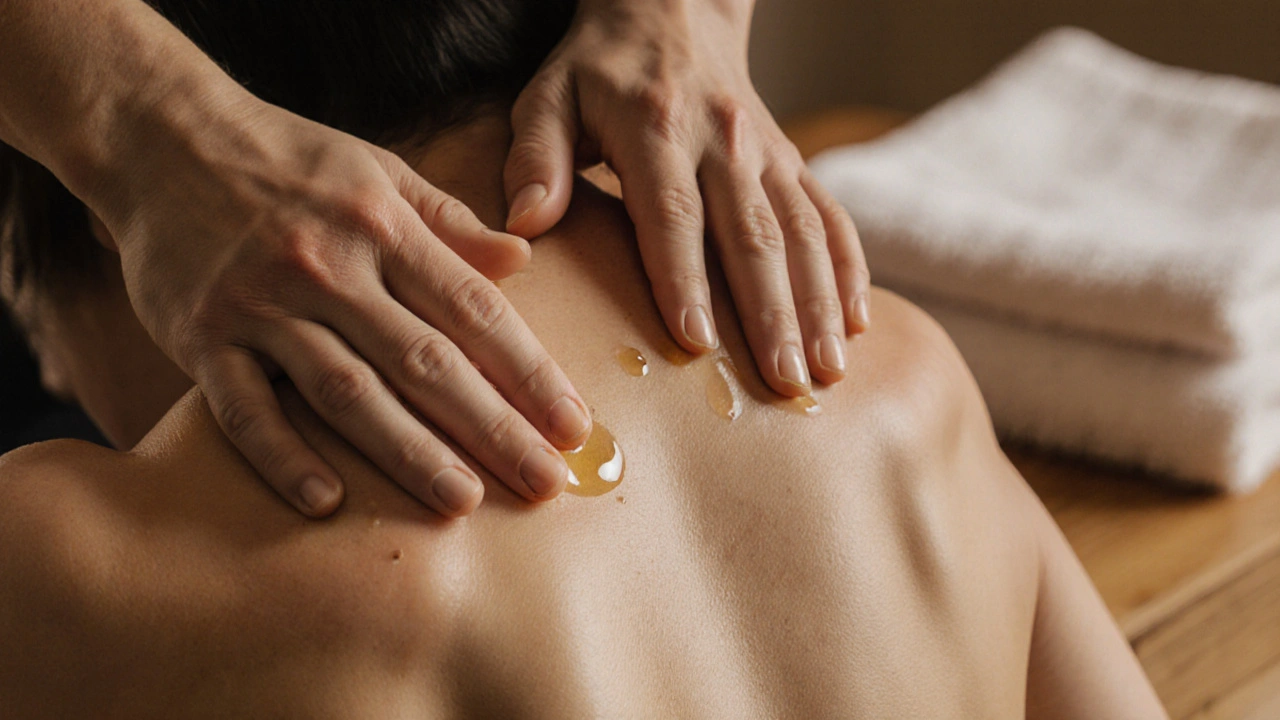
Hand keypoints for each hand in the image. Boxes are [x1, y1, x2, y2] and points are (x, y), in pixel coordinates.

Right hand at [96, 92, 589, 517]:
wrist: (161, 133)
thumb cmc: (290, 159)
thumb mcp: (380, 170)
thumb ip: (451, 222)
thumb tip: (524, 261)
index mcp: (384, 226)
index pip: (474, 311)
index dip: (529, 372)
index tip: (573, 425)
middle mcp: (330, 267)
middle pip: (425, 361)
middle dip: (492, 427)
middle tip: (545, 482)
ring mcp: (263, 304)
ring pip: (347, 391)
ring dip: (408, 452)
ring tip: (462, 502)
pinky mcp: (201, 335)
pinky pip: (245, 408)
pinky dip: (283, 456)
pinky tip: (328, 502)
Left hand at [503, 0, 869, 395]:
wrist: (672, 8)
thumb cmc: (598, 70)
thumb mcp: (548, 96)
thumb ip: (534, 158)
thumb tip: (526, 225)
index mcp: (656, 128)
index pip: (673, 214)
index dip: (685, 278)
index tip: (698, 342)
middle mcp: (724, 140)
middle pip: (754, 235)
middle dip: (773, 314)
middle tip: (784, 382)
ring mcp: (767, 151)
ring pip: (803, 232)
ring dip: (820, 304)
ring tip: (829, 372)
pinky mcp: (792, 161)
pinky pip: (829, 215)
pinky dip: (849, 269)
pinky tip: (858, 323)